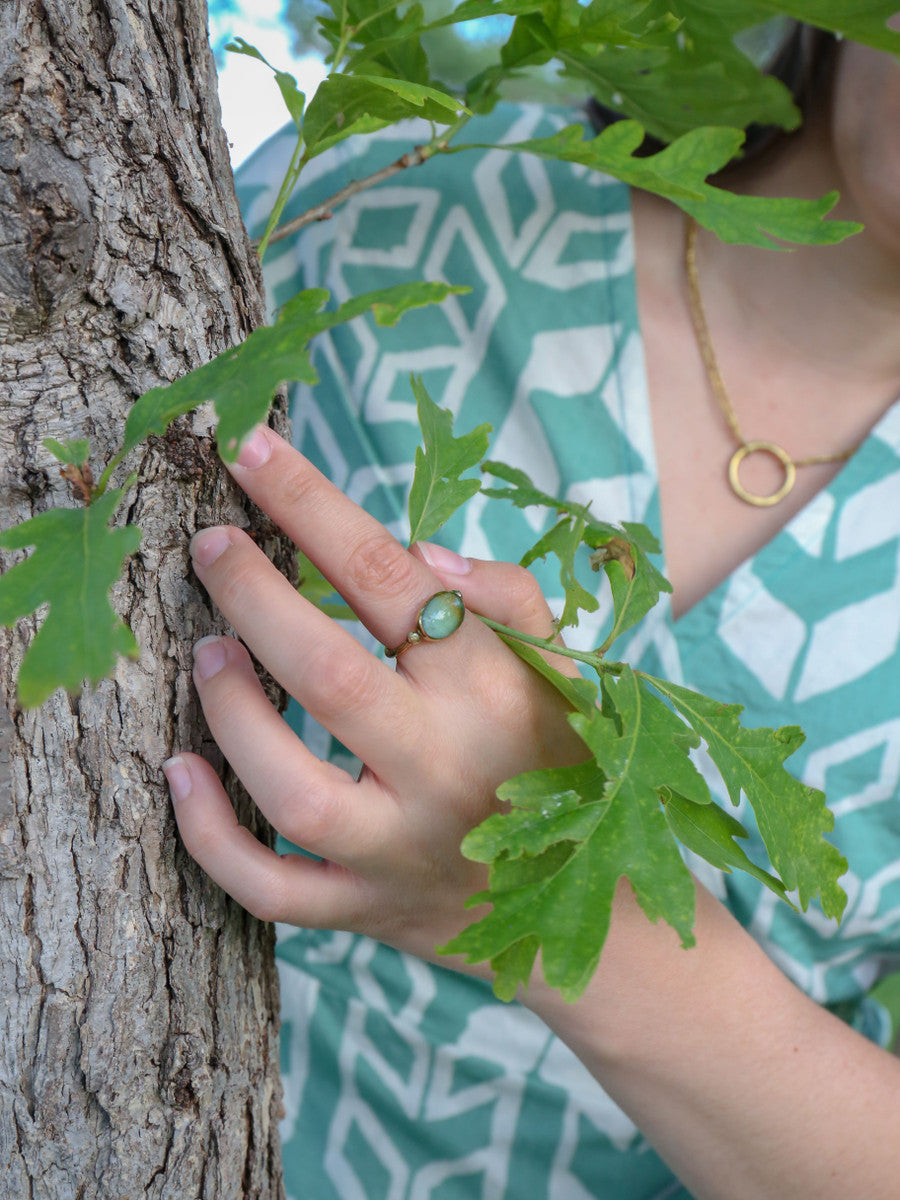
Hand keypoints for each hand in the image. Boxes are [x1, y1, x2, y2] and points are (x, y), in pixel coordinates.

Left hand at [166, 426, 585, 963]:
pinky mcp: (366, 908)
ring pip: (291, 789)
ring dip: (230, 712)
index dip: (310, 504)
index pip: (388, 577)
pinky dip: (211, 839)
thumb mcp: (568, 666)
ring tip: (207, 652)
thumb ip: (509, 596)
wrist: (587, 904)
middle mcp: (446, 768)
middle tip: (210, 546)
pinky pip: (272, 890)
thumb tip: (419, 551)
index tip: (248, 449)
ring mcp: (401, 850)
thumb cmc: (563, 757)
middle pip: (327, 673)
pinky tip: (178, 775)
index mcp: (495, 691)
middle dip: (252, 595)